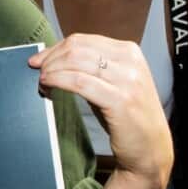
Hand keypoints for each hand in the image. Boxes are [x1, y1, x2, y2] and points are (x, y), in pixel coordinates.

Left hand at [29, 35, 173, 181]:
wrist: (151, 148)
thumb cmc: (127, 117)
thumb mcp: (113, 83)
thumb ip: (92, 68)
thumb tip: (55, 60)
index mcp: (129, 51)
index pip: (83, 40)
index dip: (56, 48)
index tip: (40, 59)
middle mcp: (130, 61)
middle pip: (77, 48)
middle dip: (51, 58)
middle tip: (36, 70)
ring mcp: (127, 80)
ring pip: (76, 62)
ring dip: (52, 70)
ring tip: (42, 81)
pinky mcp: (120, 100)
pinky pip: (80, 82)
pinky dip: (59, 81)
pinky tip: (49, 86)